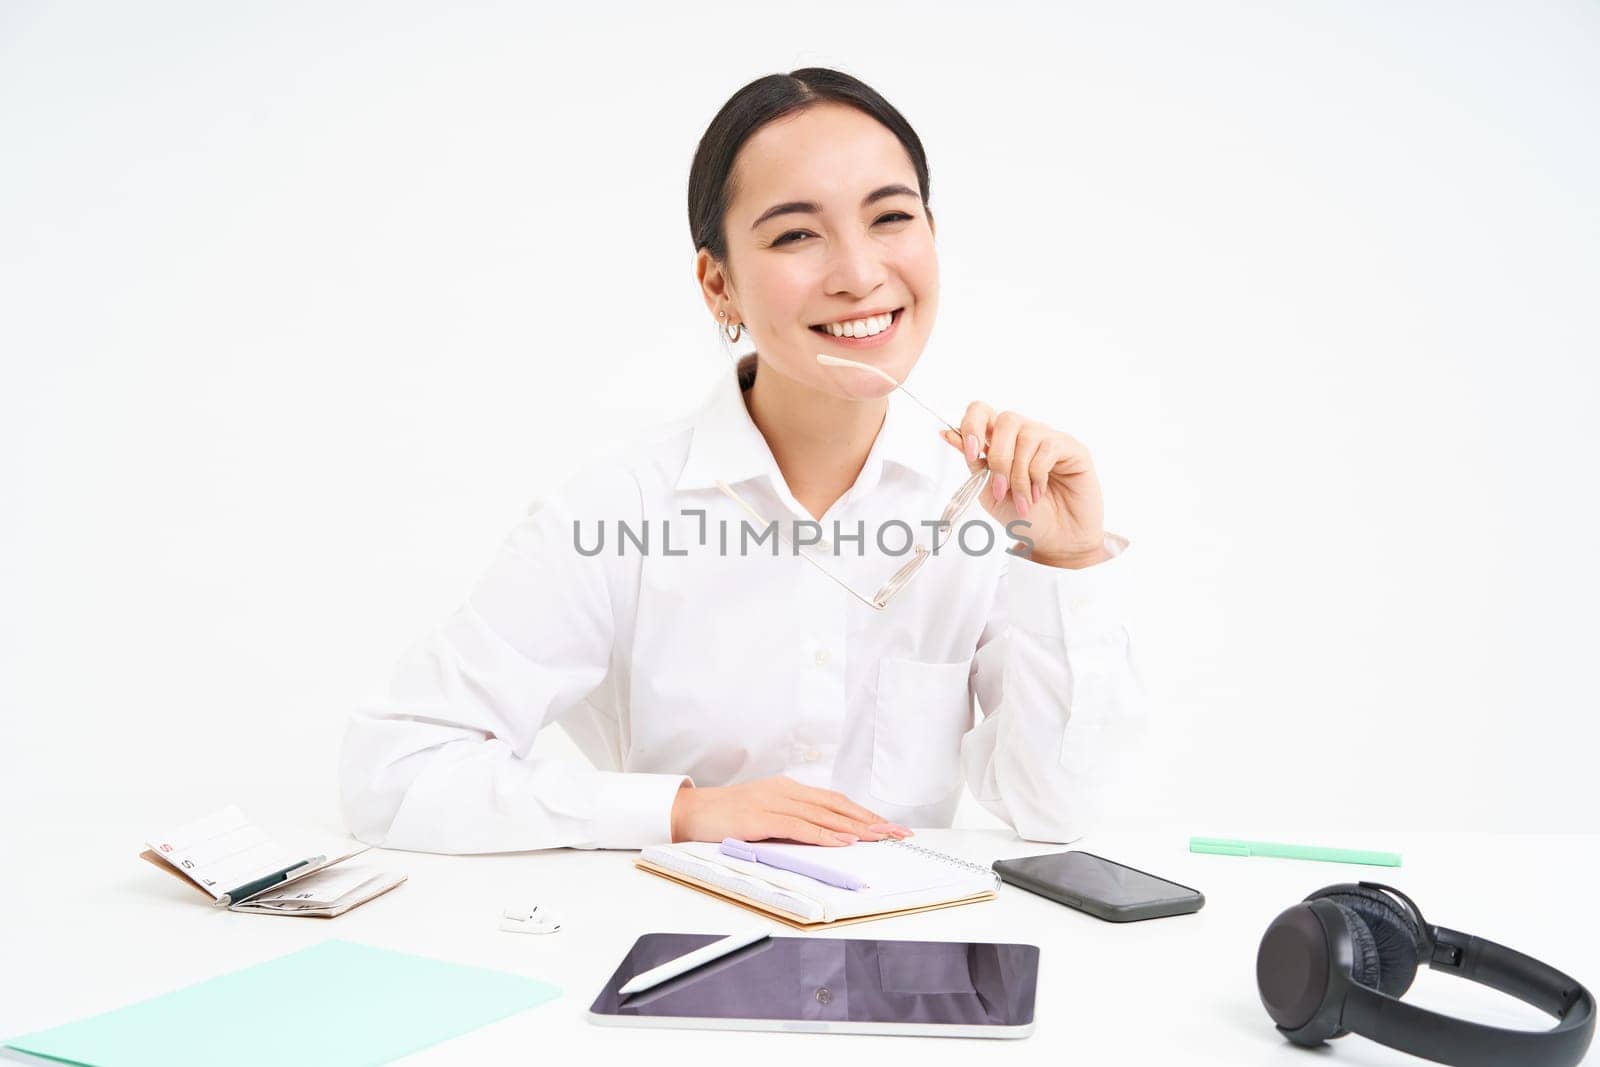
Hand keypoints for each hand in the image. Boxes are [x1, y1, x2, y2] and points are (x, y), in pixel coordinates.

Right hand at [670, 776, 912, 845]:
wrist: (690, 812)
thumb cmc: (727, 817)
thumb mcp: (765, 816)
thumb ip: (792, 822)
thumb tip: (826, 838)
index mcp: (788, 788)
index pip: (835, 800)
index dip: (864, 812)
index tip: (888, 826)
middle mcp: (785, 790)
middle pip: (836, 804)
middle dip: (870, 819)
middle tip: (897, 832)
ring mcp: (772, 801)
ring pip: (823, 814)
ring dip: (854, 827)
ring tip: (879, 837)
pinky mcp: (760, 817)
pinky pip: (798, 826)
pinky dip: (823, 833)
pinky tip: (842, 840)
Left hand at [940, 402, 1108, 566]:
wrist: (1055, 541)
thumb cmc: (1025, 518)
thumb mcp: (988, 492)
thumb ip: (974, 463)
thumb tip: (949, 434)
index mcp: (1001, 443)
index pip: (983, 411)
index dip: (972, 425)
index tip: (970, 453)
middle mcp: (1025, 435)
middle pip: (1006, 419)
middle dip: (998, 457)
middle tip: (999, 488)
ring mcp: (1049, 439)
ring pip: (1026, 436)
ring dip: (1018, 474)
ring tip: (1022, 500)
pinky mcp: (1071, 448)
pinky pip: (1047, 448)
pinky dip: (1037, 475)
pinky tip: (1039, 493)